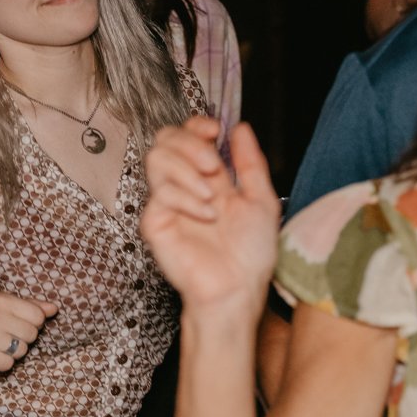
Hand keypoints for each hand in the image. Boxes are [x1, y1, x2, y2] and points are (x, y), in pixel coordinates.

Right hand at [0, 292, 58, 370]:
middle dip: (23, 338)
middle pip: (31, 335)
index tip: (20, 323)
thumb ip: (29, 305)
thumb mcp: (1, 304)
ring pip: (21, 352)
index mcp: (1, 300)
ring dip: (13, 352)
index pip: (38, 316)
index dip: (33, 323)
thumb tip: (54, 309)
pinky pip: (8, 365)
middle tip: (7, 335)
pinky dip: (3, 363)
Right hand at [141, 117, 279, 317]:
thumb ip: (250, 163)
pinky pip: (160, 195)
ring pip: (156, 160)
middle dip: (188, 142)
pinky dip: (186, 200)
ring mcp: (167, 204)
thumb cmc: (251, 255)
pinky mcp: (155, 224)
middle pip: (164, 140)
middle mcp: (184, 186)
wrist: (239, 291)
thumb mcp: (261, 201)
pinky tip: (206, 216)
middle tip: (211, 164)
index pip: (187, 135)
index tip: (215, 130)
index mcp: (207, 177)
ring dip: (186, 170)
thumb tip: (241, 128)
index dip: (196, 125)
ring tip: (211, 195)